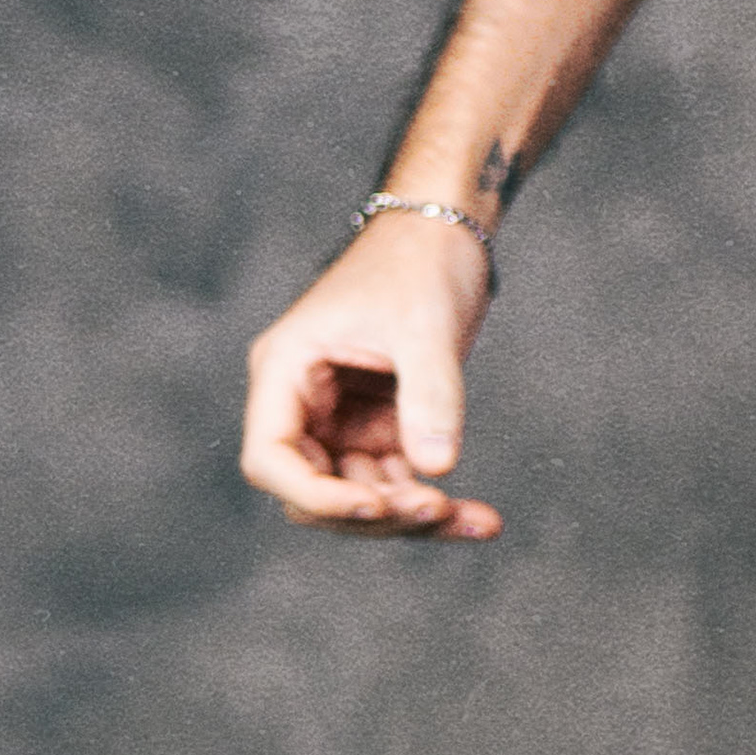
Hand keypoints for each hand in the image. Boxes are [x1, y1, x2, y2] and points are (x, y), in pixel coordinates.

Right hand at [240, 215, 503, 538]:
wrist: (447, 232)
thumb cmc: (419, 260)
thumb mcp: (426, 325)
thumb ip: (430, 395)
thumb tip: (438, 467)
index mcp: (286, 370)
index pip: (271, 457)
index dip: (312, 494)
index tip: (373, 504)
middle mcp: (304, 404)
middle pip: (315, 492)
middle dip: (374, 512)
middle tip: (438, 507)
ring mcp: (342, 422)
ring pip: (361, 498)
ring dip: (412, 518)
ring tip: (476, 519)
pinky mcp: (380, 429)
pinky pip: (399, 485)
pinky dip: (438, 505)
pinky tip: (484, 521)